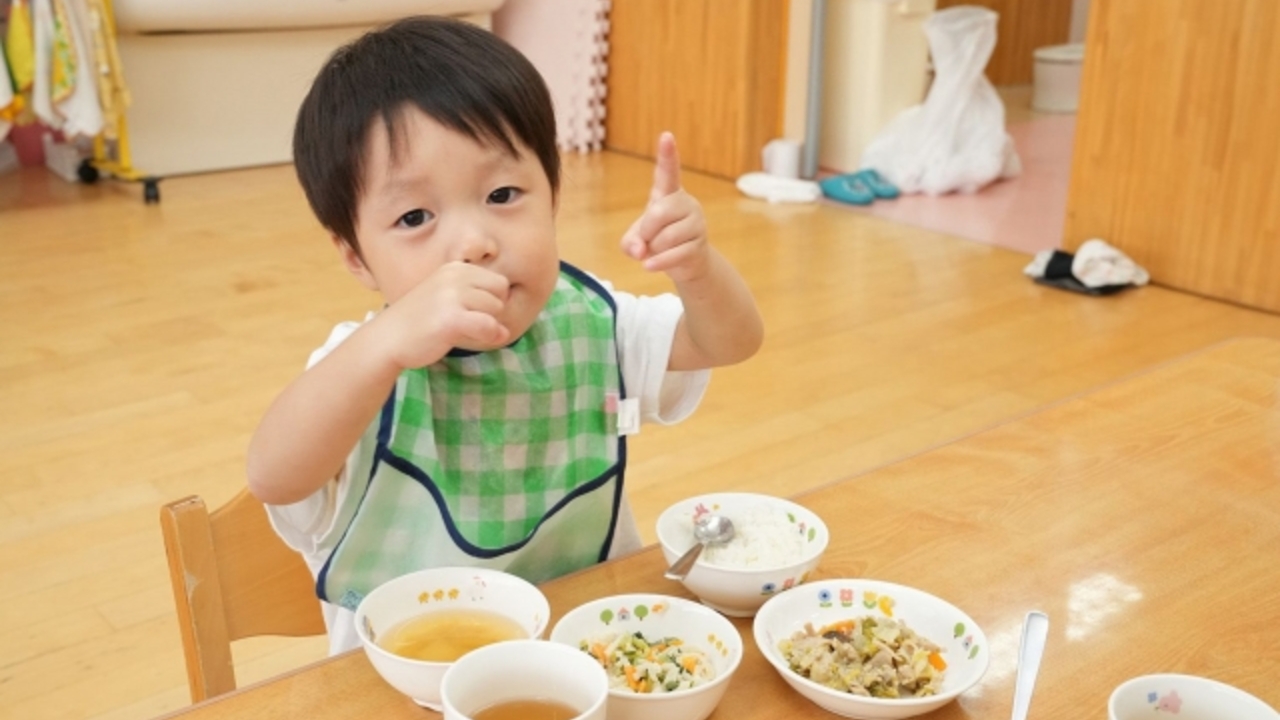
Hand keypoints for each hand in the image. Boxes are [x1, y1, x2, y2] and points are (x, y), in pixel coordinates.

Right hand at [377, 261, 510, 368]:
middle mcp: (455, 276)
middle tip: (467, 323)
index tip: (473, 312)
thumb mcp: (446, 300)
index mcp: (455, 268)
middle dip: (490, 312)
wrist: (387, 338)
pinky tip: (471, 338)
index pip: (498, 281)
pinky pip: (489, 326)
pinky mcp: (452, 318)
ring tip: (460, 330)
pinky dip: (488, 336)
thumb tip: (505, 330)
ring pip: (497, 310)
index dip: (492, 301)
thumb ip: (475, 304)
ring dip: (486, 325)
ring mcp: (453, 296)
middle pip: (501, 294)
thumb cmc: (417, 322)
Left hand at [620, 132, 709, 282]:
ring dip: (653, 249)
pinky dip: (658, 262)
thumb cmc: (657, 242)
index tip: (666, 136)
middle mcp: (685, 203)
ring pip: (666, 237)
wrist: (685, 263)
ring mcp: (696, 223)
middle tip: (646, 239)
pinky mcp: (699, 244)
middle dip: (646, 231)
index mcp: (668, 194)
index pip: (668, 172)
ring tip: (657, 251)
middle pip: (658, 213)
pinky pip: (674, 254)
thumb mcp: (635, 239)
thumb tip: (640, 250)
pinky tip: (649, 266)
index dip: (667, 155)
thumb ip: (630, 242)